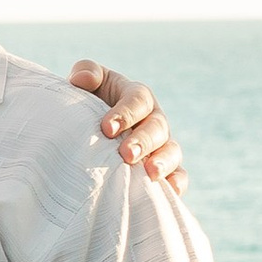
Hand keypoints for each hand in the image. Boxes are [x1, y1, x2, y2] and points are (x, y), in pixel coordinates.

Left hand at [70, 61, 184, 198]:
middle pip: (157, 128)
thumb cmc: (88, 105)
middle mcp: (153, 120)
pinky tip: (169, 190)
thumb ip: (86, 72)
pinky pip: (178, 175)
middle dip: (143, 141)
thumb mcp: (87, 84)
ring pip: (171, 151)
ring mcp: (162, 145)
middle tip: (126, 154)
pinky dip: (177, 183)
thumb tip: (83, 79)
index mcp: (137, 98)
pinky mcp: (165, 169)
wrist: (89, 132)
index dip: (126, 113)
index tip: (107, 128)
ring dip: (162, 162)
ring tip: (150, 173)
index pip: (138, 100)